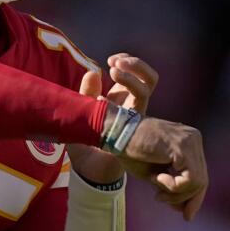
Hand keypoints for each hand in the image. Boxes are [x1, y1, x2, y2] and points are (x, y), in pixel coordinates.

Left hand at [69, 54, 158, 185]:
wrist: (91, 170)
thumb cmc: (86, 143)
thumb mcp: (80, 113)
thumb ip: (85, 93)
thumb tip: (93, 72)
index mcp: (120, 101)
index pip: (135, 75)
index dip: (128, 63)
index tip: (111, 60)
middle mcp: (132, 106)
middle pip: (149, 79)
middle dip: (136, 65)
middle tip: (116, 62)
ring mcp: (137, 116)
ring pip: (147, 87)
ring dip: (134, 73)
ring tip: (115, 69)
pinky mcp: (136, 126)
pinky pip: (140, 104)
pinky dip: (132, 88)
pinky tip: (112, 87)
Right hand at [119, 114, 206, 220]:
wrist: (117, 134)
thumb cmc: (132, 152)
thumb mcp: (156, 174)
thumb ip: (172, 188)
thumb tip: (186, 211)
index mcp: (189, 141)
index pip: (200, 174)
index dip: (194, 197)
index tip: (186, 214)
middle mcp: (193, 139)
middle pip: (201, 180)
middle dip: (184, 198)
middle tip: (160, 199)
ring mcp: (190, 142)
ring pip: (198, 182)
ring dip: (175, 193)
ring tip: (155, 184)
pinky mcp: (183, 149)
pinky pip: (190, 180)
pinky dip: (173, 187)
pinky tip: (157, 178)